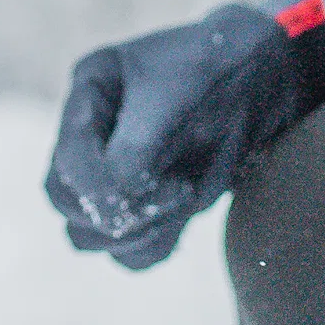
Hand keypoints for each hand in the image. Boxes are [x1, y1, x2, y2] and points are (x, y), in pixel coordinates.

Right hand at [43, 0, 324, 269]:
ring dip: (135, 232)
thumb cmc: (216, 71)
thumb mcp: (176, 97)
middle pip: (63, 199)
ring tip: (185, 198)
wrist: (261, 78)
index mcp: (89, 93)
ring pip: (87, 234)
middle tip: (176, 192)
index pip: (68, 156)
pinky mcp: (140, 206)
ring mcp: (109, 173)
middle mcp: (89, 136)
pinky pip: (127, 253)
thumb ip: (136, 150)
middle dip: (116, 210)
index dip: (100, 185)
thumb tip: (113, 206)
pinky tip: (184, 214)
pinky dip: (152, 247)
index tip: (157, 186)